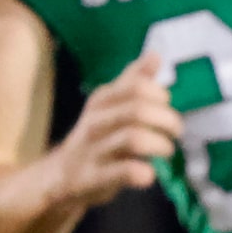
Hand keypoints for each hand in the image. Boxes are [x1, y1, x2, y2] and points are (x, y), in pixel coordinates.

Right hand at [56, 55, 179, 207]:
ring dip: (160, 145)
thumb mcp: (111, 106)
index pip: (138, 86)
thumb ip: (133, 82)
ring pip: (134, 139)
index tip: (165, 108)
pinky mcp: (94, 178)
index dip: (160, 96)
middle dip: (167, 121)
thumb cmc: (96, 138)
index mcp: (102, 100)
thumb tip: (155, 54)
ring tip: (165, 151)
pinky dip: (144, 173)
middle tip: (174, 133)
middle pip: (139, 110)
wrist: (57, 177)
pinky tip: (148, 174)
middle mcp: (95, 121)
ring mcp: (94, 150)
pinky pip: (126, 172)